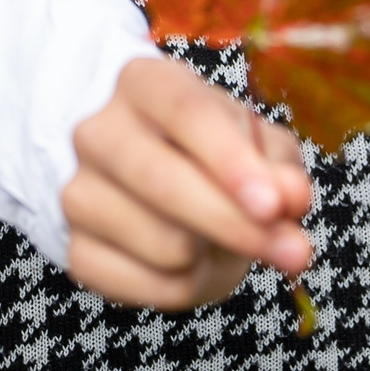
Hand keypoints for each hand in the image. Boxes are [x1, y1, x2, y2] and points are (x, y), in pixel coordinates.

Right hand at [61, 57, 313, 309]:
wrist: (144, 182)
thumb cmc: (206, 151)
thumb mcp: (253, 141)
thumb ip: (279, 166)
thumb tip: (290, 197)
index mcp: (143, 83)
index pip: (185, 112)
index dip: (231, 161)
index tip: (273, 205)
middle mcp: (97, 131)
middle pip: (164, 182)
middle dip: (236, 224)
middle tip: (293, 250)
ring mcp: (77, 192)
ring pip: (163, 243)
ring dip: (214, 256)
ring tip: (221, 240)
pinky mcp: (76, 250)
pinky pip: (145, 287)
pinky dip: (187, 287)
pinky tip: (193, 264)